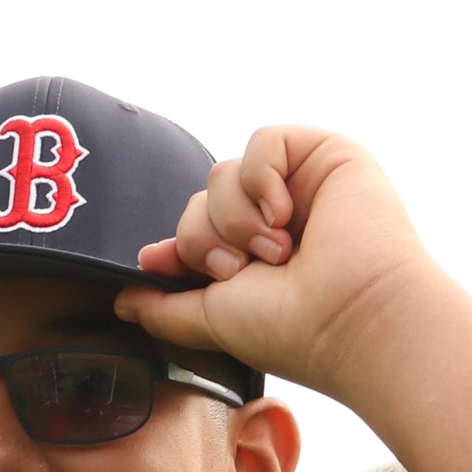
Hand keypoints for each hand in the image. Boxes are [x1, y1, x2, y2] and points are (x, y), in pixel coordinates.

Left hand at [115, 126, 442, 407]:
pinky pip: (262, 142)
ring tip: (276, 252)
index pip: (194, 232)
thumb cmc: (291, 329)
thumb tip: (122, 297)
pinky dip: (261, 179)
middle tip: (241, 271)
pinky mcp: (323, 154)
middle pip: (201, 200)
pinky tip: (285, 216)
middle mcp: (274, 222)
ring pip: (222, 173)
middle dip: (206, 239)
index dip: (180, 247)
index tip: (168, 266)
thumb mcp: (210, 320)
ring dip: (235, 218)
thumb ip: (164, 308)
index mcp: (252, 259)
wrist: (350, 318)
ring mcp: (298, 187)